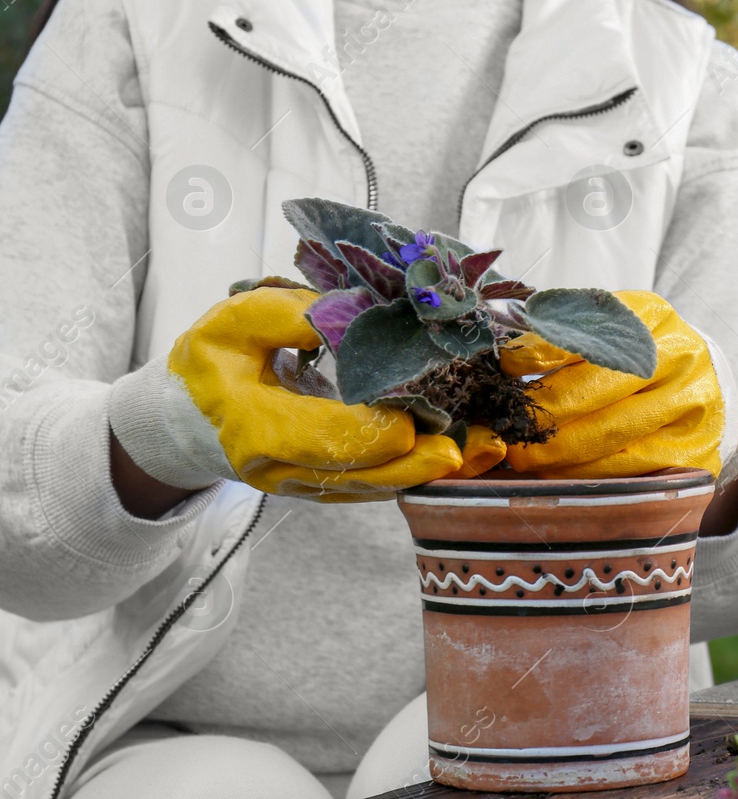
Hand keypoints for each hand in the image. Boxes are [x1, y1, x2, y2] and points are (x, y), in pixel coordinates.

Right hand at [111, 287, 503, 503]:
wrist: (192, 414)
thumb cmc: (218, 362)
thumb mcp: (235, 324)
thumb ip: (286, 314)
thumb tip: (342, 311)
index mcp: (256, 428)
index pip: (323, 438)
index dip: (370, 431)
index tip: (412, 420)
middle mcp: (284, 470)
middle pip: (360, 474)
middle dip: (416, 461)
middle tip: (464, 448)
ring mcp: (309, 486)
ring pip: (378, 488)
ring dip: (432, 470)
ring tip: (483, 451)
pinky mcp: (332, 488)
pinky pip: (381, 487)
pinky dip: (423, 472)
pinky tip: (468, 456)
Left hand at [497, 291, 732, 479]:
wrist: (697, 387)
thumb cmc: (634, 358)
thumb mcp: (604, 331)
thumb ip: (560, 337)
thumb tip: (509, 362)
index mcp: (653, 314)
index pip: (592, 328)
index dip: (545, 349)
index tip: (508, 367)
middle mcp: (681, 354)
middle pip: (602, 384)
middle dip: (547, 409)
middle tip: (509, 426)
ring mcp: (693, 403)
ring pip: (614, 430)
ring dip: (559, 448)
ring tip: (523, 455)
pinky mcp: (696, 448)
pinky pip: (631, 467)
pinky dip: (586, 472)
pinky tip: (557, 472)